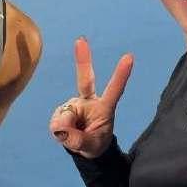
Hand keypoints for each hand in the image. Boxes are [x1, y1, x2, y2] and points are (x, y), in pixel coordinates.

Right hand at [49, 37, 132, 157]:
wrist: (83, 146)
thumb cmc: (94, 143)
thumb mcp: (91, 146)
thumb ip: (77, 140)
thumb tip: (59, 129)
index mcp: (104, 107)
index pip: (114, 90)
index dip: (121, 75)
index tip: (129, 57)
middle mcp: (89, 100)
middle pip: (85, 79)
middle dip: (82, 60)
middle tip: (81, 40)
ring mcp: (74, 104)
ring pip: (65, 115)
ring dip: (66, 129)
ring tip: (73, 137)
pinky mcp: (62, 110)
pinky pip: (56, 122)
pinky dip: (59, 131)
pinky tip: (65, 133)